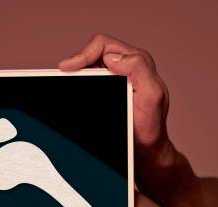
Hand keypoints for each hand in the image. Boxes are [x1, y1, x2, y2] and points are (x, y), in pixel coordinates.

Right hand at [59, 33, 173, 164]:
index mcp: (137, 62)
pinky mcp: (109, 89)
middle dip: (78, 62)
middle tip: (65, 75)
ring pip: (89, 65)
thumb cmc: (151, 127)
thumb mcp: (152, 96)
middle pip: (93, 52)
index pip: (103, 45)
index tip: (67, 68)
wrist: (147, 150)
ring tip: (70, 84)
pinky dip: (79, 83)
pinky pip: (89, 79)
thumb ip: (139, 68)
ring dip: (78, 73)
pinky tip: (75, 93)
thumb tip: (113, 57)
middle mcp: (127, 66)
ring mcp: (116, 78)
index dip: (82, 54)